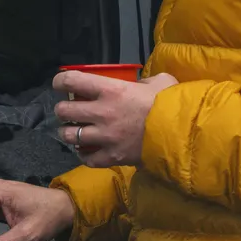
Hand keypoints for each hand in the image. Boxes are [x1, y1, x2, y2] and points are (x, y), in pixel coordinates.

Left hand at [54, 70, 176, 167]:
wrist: (181, 134)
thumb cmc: (170, 103)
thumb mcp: (161, 81)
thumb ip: (145, 81)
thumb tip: (140, 86)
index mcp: (110, 90)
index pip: (71, 81)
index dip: (60, 81)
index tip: (60, 83)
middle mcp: (101, 112)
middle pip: (63, 110)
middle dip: (62, 109)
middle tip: (69, 110)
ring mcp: (104, 137)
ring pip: (69, 136)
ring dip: (68, 132)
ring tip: (74, 131)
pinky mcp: (110, 157)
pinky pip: (86, 158)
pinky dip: (84, 155)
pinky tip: (88, 150)